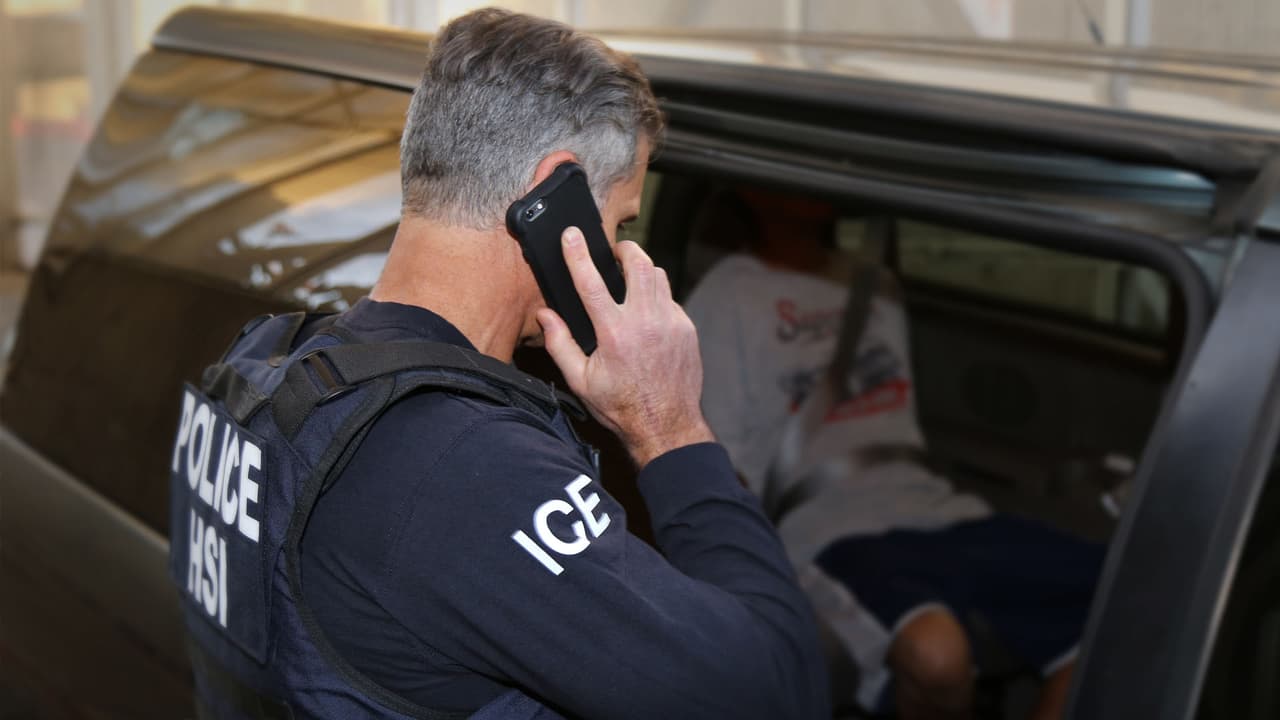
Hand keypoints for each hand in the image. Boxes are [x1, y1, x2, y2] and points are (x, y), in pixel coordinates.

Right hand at [537, 227, 713, 466]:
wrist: (666, 424)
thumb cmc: (621, 406)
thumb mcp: (581, 381)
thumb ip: (559, 344)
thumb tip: (545, 315)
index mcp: (614, 333)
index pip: (591, 282)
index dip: (577, 254)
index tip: (571, 234)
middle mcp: (645, 322)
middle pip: (638, 263)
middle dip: (624, 249)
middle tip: (614, 252)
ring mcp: (671, 322)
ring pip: (659, 275)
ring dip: (642, 269)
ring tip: (629, 277)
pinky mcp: (687, 328)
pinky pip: (670, 298)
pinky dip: (657, 296)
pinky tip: (646, 312)